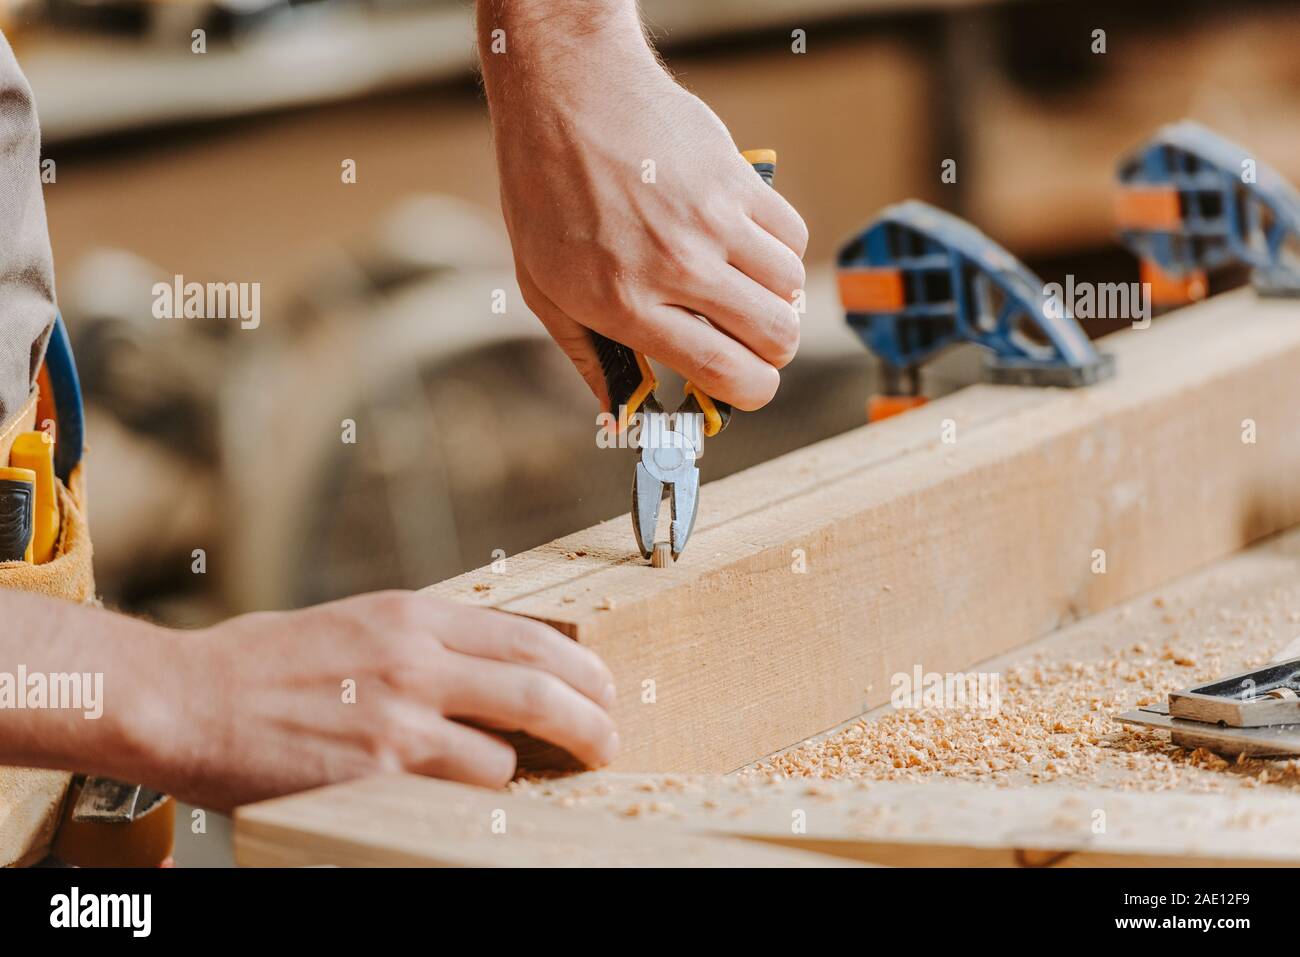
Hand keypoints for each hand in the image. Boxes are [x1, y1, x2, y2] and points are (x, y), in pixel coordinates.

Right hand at [152, 591, 617, 810]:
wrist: (186, 698)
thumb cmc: (266, 663)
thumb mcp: (358, 624)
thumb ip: (426, 640)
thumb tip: (492, 665)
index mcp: (413, 614)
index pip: (529, 635)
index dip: (581, 666)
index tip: (602, 687)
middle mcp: (416, 657)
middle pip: (540, 685)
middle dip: (592, 718)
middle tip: (610, 740)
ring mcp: (399, 716)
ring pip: (508, 749)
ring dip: (530, 769)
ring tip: (535, 778)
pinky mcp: (376, 771)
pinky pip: (461, 788)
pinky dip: (483, 795)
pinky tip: (480, 795)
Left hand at [479, 1, 807, 411]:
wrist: (566, 92)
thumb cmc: (546, 194)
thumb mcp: (543, 289)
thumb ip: (588, 355)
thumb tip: (620, 411)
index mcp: (626, 302)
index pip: (722, 370)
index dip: (751, 393)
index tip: (749, 389)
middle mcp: (677, 265)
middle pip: (773, 336)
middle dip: (773, 354)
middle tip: (753, 343)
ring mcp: (712, 220)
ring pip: (792, 288)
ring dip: (779, 302)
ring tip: (748, 291)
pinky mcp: (735, 178)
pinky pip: (792, 234)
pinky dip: (782, 252)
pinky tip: (751, 248)